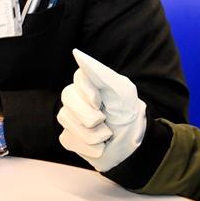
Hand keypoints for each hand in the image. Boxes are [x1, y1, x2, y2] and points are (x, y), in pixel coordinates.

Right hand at [57, 49, 145, 171]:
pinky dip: (87, 146)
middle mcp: (77, 98)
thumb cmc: (128, 114)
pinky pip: (68, 139)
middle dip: (87, 114)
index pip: (78, 78)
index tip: (98, 101)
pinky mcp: (70, 137)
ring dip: (91, 133)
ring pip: (66, 119)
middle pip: (67, 97)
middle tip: (104, 121)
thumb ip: (100, 73)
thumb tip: (77, 54)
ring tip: (106, 135)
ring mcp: (71, 117)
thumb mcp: (122, 90)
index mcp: (91, 83)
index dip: (85, 90)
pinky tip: (100, 146)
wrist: (134, 146)